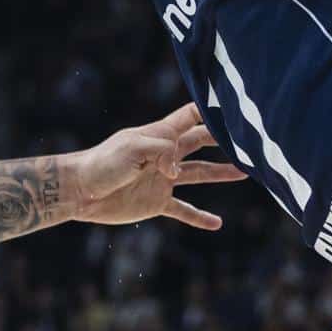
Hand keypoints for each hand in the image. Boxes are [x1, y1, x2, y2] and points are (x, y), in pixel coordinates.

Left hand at [71, 101, 245, 231]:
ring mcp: (162, 179)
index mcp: (160, 134)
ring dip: (220, 173)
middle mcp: (165, 154)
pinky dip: (199, 217)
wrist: (81, 190)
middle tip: (250, 139)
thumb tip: (177, 171)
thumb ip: (161, 152)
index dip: (211, 109)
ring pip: (199, 173)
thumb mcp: (132, 149)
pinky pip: (183, 210)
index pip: (191, 116)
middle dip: (223, 139)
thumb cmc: (103, 162)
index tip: (235, 107)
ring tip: (245, 173)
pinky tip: (216, 223)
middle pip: (200, 142)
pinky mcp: (156, 202)